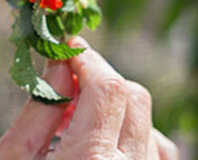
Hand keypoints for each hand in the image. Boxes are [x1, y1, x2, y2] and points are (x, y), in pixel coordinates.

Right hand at [0, 37, 177, 159]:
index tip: (68, 48)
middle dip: (102, 81)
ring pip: (148, 122)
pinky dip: (135, 138)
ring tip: (80, 125)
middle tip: (69, 84)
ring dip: (118, 111)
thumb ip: (40, 109)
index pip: (107, 86)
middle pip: (133, 96)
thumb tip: (62, 62)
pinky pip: (157, 150)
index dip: (87, 59)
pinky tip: (104, 148)